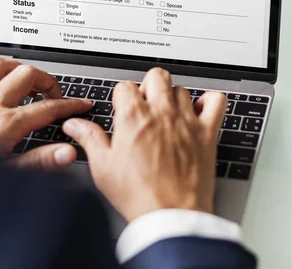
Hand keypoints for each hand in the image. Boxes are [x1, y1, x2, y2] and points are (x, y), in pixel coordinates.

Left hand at [0, 58, 92, 169]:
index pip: (48, 108)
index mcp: (7, 124)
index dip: (71, 105)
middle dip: (46, 80)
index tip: (82, 104)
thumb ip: (41, 162)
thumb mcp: (8, 173)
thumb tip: (67, 153)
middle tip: (53, 92)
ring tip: (24, 76)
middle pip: (26, 76)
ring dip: (14, 67)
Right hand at [63, 68, 226, 221]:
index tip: (123, 108)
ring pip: (182, 89)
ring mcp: (186, 121)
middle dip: (149, 86)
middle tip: (146, 106)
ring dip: (174, 97)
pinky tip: (200, 111)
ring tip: (169, 115)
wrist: (170, 215)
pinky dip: (210, 101)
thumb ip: (90, 139)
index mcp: (133, 117)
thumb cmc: (138, 195)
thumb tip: (75, 125)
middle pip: (156, 76)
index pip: (125, 86)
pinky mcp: (207, 132)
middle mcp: (161, 113)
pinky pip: (216, 101)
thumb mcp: (103, 167)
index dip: (122, 96)